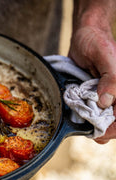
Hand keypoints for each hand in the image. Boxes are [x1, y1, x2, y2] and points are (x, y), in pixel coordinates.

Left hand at [69, 25, 115, 143]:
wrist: (85, 35)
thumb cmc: (97, 42)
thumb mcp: (106, 57)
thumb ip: (110, 79)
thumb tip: (106, 101)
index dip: (114, 128)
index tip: (101, 133)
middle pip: (114, 121)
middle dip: (103, 130)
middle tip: (89, 133)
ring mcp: (106, 95)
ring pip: (102, 119)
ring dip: (93, 125)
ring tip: (83, 125)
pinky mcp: (93, 94)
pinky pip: (90, 111)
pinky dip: (84, 117)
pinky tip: (78, 116)